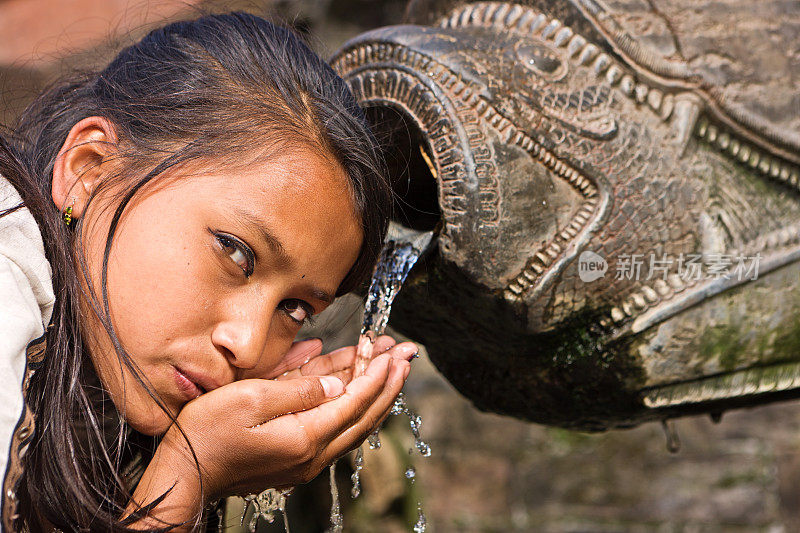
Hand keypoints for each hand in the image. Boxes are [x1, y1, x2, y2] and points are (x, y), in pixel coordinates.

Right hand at [125, 341, 415, 528]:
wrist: (184, 473)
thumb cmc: (208, 433)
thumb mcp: (250, 400)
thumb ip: (299, 391)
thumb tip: (338, 385)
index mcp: (305, 436)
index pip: (354, 401)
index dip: (376, 374)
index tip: (394, 352)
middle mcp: (313, 452)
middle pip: (363, 415)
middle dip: (388, 383)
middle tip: (407, 356)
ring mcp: (305, 458)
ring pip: (352, 422)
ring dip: (374, 393)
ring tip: (392, 368)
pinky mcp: (294, 457)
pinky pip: (334, 427)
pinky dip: (351, 404)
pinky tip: (355, 387)